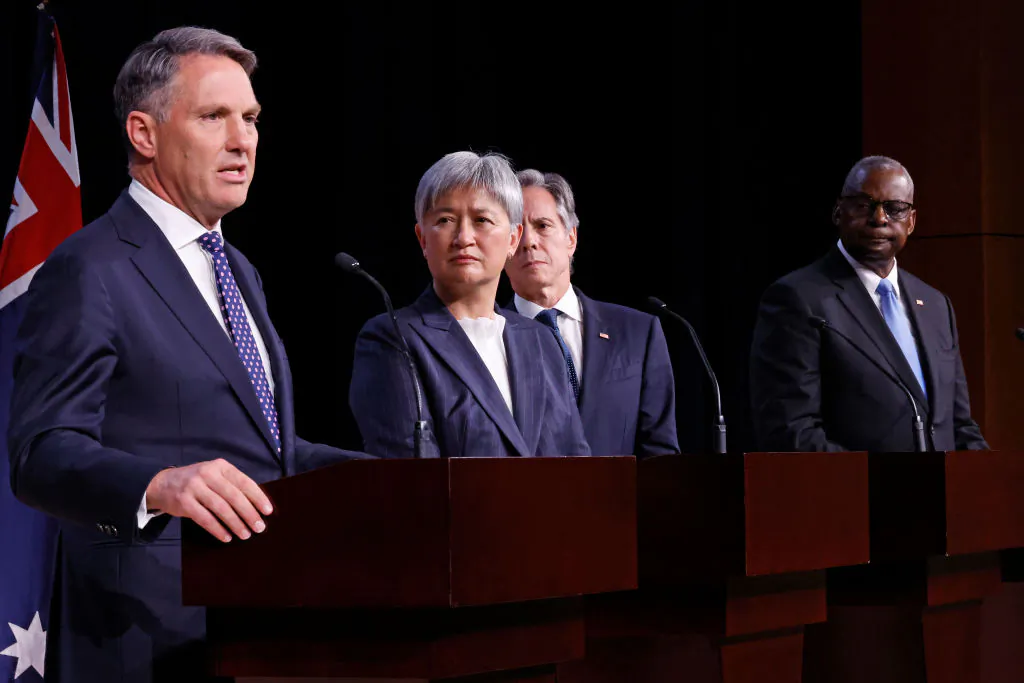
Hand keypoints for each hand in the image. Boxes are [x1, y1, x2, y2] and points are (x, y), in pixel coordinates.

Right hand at [145, 459, 272, 542]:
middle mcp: (207, 474)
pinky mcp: (183, 502)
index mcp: (220, 466)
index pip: (244, 482)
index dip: (257, 497)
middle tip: (259, 527)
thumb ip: (232, 485)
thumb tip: (257, 505)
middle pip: (234, 496)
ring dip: (235, 523)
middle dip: (249, 514)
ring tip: (246, 535)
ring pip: (220, 508)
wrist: (163, 483)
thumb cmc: (198, 482)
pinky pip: (204, 518)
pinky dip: (217, 529)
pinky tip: (227, 537)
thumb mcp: (215, 475)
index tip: (268, 511)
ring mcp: (194, 487)